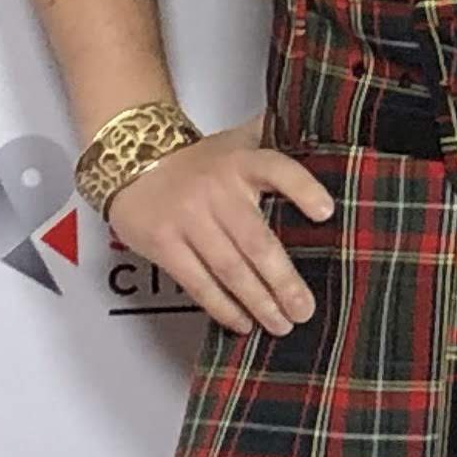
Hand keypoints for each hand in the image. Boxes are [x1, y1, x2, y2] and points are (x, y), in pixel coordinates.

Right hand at [107, 126, 338, 338]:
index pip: (277, 169)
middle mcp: (216, 190)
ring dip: (258, 302)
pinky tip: (243, 322)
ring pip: (229, 269)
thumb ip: (275, 137)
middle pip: (256, 242)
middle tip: (304, 310)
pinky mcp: (163, 244)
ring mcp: (188, 219)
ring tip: (281, 324)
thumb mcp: (237, 140)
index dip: (302, 189)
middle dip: (283, 281)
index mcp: (242, 161)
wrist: (130, 161)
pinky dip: (223, 307)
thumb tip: (324, 132)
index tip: (326, 212)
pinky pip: (198, 282)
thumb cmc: (199, 161)